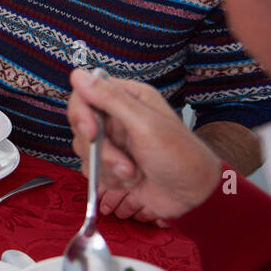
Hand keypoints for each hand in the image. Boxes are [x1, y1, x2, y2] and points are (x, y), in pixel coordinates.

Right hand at [67, 68, 220, 218]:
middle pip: (81, 124)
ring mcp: (114, 142)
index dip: (81, 113)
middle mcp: (118, 117)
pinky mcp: (111, 164)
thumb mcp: (145, 125)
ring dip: (107, 167)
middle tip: (121, 162)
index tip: (91, 132)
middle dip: (98, 149)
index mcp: (129, 98)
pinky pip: (91, 169)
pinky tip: (131, 181)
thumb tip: (78, 74)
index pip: (85, 93)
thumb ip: (110, 99)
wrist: (193, 197)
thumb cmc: (179, 156)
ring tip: (133, 173)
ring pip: (83, 150)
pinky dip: (109, 179)